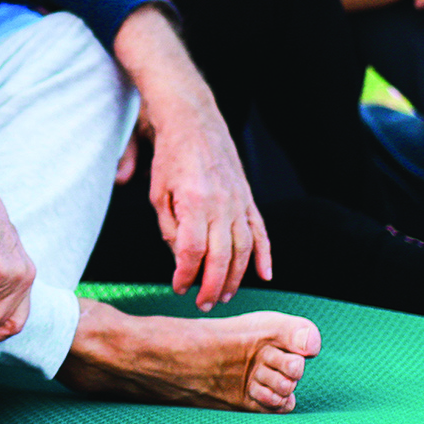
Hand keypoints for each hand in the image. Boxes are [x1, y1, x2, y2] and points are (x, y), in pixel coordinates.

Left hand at [146, 116, 268, 310]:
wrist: (193, 121)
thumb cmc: (170, 157)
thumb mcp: (158, 194)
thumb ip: (170, 229)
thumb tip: (182, 260)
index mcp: (194, 201)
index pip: (192, 251)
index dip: (186, 275)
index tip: (178, 287)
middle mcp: (221, 203)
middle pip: (222, 256)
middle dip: (212, 285)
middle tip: (203, 303)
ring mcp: (239, 201)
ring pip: (244, 249)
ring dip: (236, 277)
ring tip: (224, 295)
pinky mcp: (248, 198)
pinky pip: (261, 231)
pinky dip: (265, 255)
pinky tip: (265, 275)